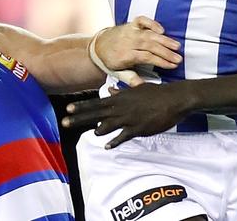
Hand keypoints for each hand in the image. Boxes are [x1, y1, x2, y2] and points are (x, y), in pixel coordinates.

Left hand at [62, 81, 187, 148]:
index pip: (96, 102)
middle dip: (79, 118)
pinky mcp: (138, 129)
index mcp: (120, 98)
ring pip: (108, 126)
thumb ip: (121, 92)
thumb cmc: (155, 93)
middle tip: (64, 121)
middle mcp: (121, 108)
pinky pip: (123, 136)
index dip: (82, 106)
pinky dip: (114, 141)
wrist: (172, 99)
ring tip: (90, 134)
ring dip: (98, 130)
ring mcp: (129, 119)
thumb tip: (110, 91)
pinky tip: (107, 146)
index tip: (68, 108)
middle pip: (96, 114)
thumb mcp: (136, 90)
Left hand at [96, 16, 181, 78]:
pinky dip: (152, 23)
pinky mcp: (131, 24)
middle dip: (166, 52)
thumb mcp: (118, 73)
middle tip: (178, 58)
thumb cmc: (111, 61)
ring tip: (176, 46)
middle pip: (151, 46)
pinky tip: (162, 30)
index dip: (161, 61)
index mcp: (126, 55)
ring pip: (150, 34)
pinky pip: (142, 20)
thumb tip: (142, 85)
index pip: (147, 57)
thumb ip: (131, 78)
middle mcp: (129, 41)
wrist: (98, 47)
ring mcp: (130, 31)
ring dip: (164, 40)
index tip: (172, 65)